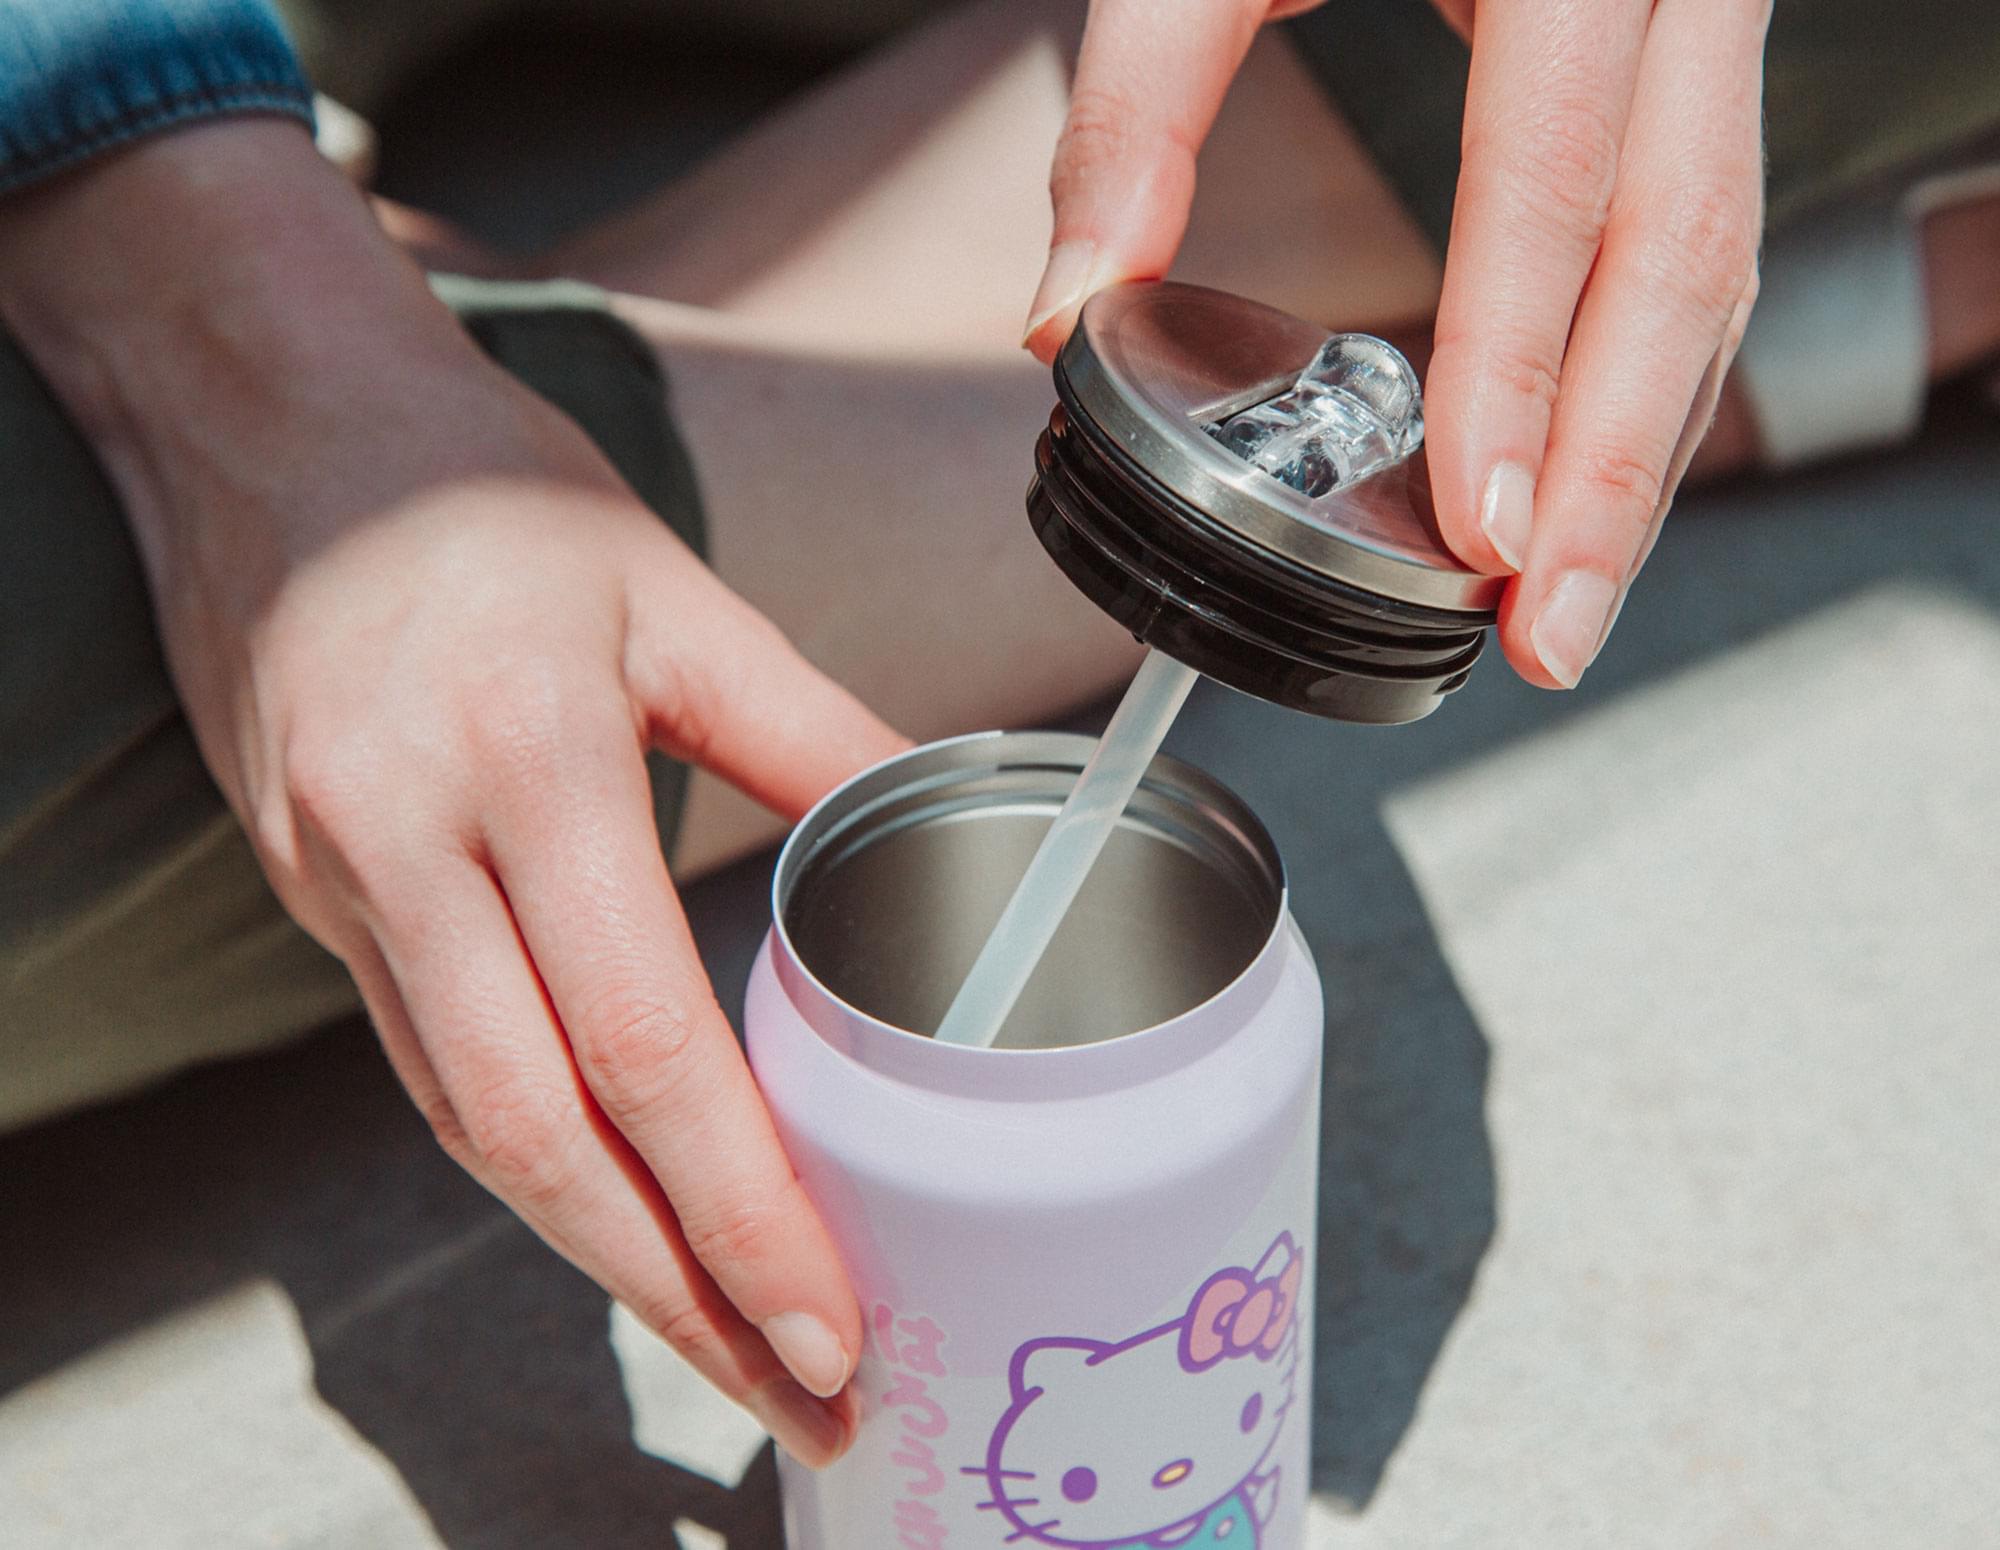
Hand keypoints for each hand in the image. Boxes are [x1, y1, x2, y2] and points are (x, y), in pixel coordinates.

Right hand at [0, 120, 903, 1464]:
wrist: (270, 422)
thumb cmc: (483, 490)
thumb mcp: (672, 593)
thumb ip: (810, 727)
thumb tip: (938, 820)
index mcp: (525, 758)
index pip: (637, 1042)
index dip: (735, 1202)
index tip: (824, 1309)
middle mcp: (408, 844)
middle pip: (537, 1136)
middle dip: (672, 1289)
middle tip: (792, 1387)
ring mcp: (337, 879)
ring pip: (467, 1124)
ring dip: (595, 1253)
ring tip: (717, 1334)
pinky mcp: (307, 894)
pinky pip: (421, 1061)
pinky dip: (524, 1156)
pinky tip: (608, 1206)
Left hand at [1024, 0, 1769, 687]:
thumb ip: (1138, 105)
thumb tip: (1067, 313)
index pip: (1559, 183)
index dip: (1527, 371)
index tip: (1487, 532)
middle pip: (1685, 252)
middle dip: (1619, 470)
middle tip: (1551, 634)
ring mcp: (1705, 11)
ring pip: (1723, 260)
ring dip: (1648, 448)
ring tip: (1568, 596)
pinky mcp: (1690, 56)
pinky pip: (1705, 230)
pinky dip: (1646, 371)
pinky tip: (1589, 471)